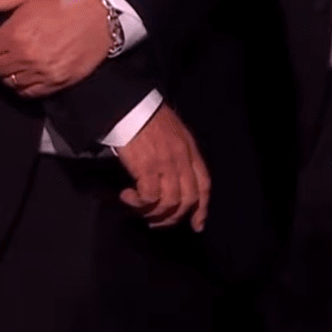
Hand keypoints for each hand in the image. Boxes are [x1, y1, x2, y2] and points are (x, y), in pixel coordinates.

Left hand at [0, 0, 111, 97]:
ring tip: (12, 62)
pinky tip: (26, 74)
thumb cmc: (65, 2)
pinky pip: (28, 92)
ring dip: (5, 72)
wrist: (103, 16)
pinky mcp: (57, 82)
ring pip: (8, 81)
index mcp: (14, 35)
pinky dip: (22, 85)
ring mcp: (41, 72)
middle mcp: (25, 57)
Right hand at [116, 103, 210, 230]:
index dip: (202, 208)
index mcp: (191, 151)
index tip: (196, 225)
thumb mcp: (172, 133)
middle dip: (173, 217)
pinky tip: (126, 196)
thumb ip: (178, 154)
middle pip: (188, 199)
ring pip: (170, 203)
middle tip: (155, 222)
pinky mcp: (147, 167)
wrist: (128, 105)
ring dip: (152, 213)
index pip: (204, 185)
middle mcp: (183, 159)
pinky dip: (138, 203)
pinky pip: (149, 197)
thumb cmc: (146, 117)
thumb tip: (174, 178)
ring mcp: (166, 163)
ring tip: (137, 208)